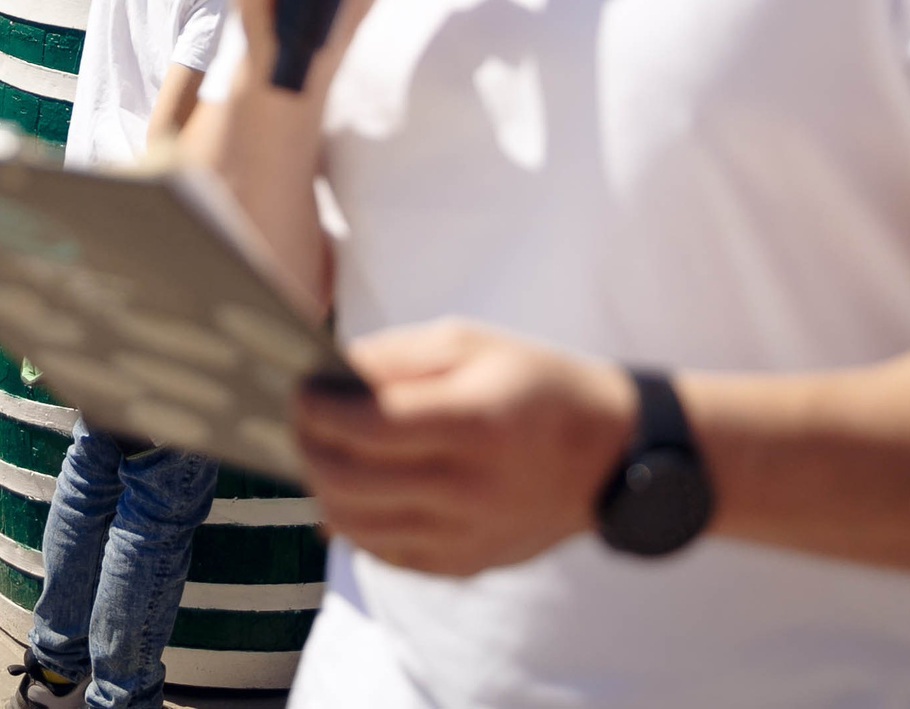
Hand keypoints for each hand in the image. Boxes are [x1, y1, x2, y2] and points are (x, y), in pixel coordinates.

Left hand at [294, 320, 635, 576]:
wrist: (613, 454)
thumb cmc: (537, 385)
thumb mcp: (472, 344)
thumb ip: (394, 357)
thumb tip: (325, 372)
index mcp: (475, 423)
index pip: (367, 427)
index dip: (316, 409)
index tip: (296, 389)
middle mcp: (471, 490)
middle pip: (351, 482)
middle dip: (307, 449)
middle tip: (297, 422)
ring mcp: (468, 536)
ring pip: (358, 526)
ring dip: (322, 489)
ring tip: (318, 453)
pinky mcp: (467, 564)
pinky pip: (386, 553)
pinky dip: (355, 523)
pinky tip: (351, 491)